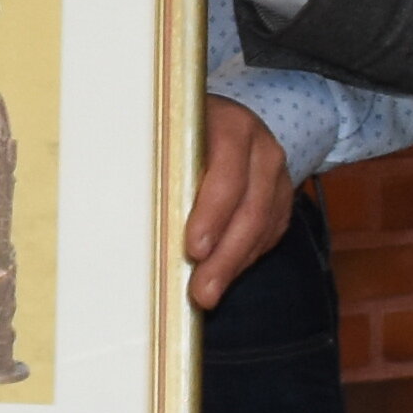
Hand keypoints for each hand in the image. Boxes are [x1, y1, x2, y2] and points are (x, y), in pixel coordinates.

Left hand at [181, 97, 292, 309]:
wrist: (226, 118)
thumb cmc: (185, 131)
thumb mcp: (171, 136)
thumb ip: (164, 168)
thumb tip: (129, 213)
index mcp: (231, 127)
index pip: (227, 176)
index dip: (211, 215)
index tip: (193, 249)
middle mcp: (262, 150)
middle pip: (250, 211)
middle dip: (224, 257)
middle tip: (202, 291)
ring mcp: (278, 175)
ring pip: (263, 229)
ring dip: (234, 266)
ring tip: (208, 294)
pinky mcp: (283, 198)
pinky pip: (269, 235)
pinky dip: (245, 258)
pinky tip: (225, 274)